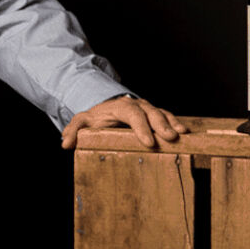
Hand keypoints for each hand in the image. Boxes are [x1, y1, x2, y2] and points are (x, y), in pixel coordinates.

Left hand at [60, 95, 188, 149]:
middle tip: (170, 138)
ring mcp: (146, 108)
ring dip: (171, 122)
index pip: (130, 114)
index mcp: (118, 107)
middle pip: (149, 112)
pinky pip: (167, 116)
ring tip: (181, 135)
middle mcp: (135, 105)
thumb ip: (73, 130)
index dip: (140, 127)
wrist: (106, 107)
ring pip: (160, 112)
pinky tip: (185, 133)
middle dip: (160, 125)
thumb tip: (65, 143)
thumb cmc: (95, 117)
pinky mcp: (154, 114)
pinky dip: (175, 122)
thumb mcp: (82, 121)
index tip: (148, 142)